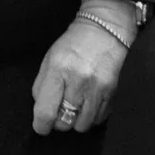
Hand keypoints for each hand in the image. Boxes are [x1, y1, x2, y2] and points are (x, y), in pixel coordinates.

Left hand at [31, 14, 136, 134]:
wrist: (106, 29)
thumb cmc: (74, 43)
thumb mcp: (50, 58)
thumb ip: (41, 86)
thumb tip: (41, 110)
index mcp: (58, 70)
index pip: (45, 112)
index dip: (41, 125)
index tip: (41, 125)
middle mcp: (79, 81)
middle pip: (64, 123)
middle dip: (59, 120)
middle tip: (60, 107)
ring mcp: (98, 88)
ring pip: (82, 126)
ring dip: (76, 119)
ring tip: (77, 102)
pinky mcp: (113, 93)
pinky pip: (99, 119)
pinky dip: (92, 115)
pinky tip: (90, 99)